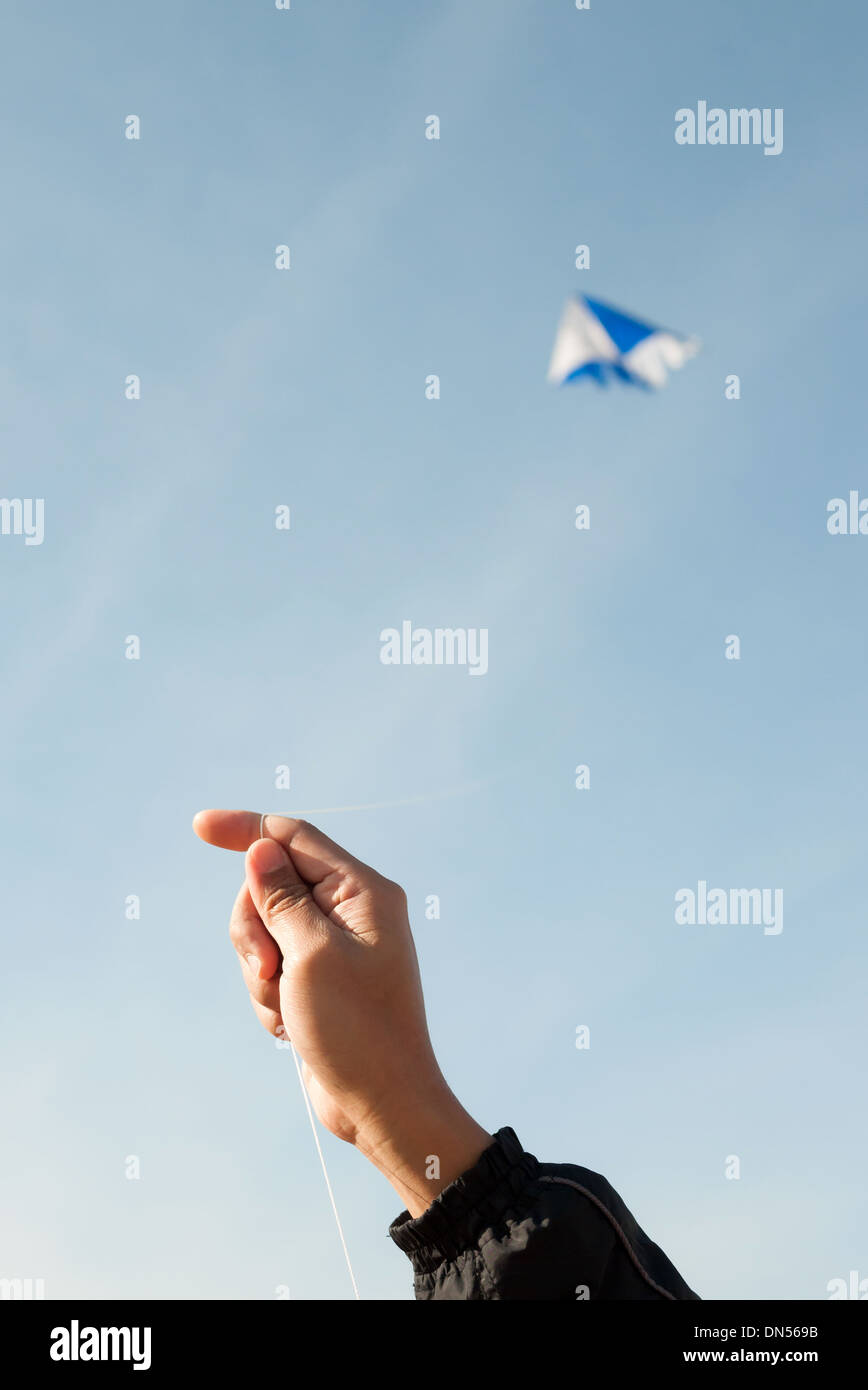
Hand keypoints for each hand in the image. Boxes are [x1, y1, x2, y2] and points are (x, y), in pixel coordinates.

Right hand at [193, 810, 490, 1215]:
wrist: (382, 1105)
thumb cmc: (357, 1031)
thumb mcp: (310, 955)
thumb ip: (281, 897)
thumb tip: (261, 849)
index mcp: (362, 892)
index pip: (294, 837)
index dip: (246, 829)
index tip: (198, 827)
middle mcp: (352, 911)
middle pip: (271, 885)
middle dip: (254, 928)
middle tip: (267, 970)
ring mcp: (335, 946)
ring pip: (265, 930)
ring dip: (260, 971)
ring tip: (284, 1007)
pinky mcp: (320, 978)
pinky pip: (272, 967)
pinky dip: (269, 996)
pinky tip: (291, 1028)